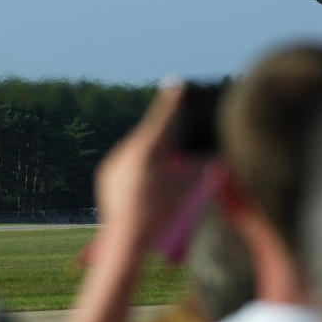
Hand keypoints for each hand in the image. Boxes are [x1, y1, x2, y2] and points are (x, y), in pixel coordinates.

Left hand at [94, 85, 197, 253]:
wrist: (125, 240)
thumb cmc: (159, 215)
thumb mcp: (186, 190)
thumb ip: (201, 169)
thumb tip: (215, 157)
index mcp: (146, 150)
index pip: (164, 119)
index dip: (173, 99)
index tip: (176, 81)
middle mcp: (126, 151)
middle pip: (152, 138)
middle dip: (167, 144)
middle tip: (177, 155)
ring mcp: (113, 163)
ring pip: (137, 151)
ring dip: (152, 159)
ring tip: (161, 182)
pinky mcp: (105, 176)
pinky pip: (125, 163)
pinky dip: (139, 170)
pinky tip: (146, 188)